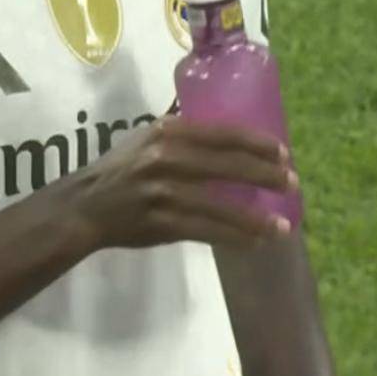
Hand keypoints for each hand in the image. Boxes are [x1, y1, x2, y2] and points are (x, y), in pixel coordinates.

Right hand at [53, 115, 296, 250]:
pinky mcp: (160, 222)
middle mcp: (164, 157)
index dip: (256, 143)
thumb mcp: (146, 139)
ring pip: (219, 204)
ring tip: (283, 227)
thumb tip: (230, 137)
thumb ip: (182, 136)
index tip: (283, 153)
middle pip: (226, 165)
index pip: (221, 133)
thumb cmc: (120, 170)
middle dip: (264, 175)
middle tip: (292, 184)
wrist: (85, 206)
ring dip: (255, 218)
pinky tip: (254, 243)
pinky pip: (205, 231)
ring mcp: (161, 191)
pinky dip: (232, 238)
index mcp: (165, 131)